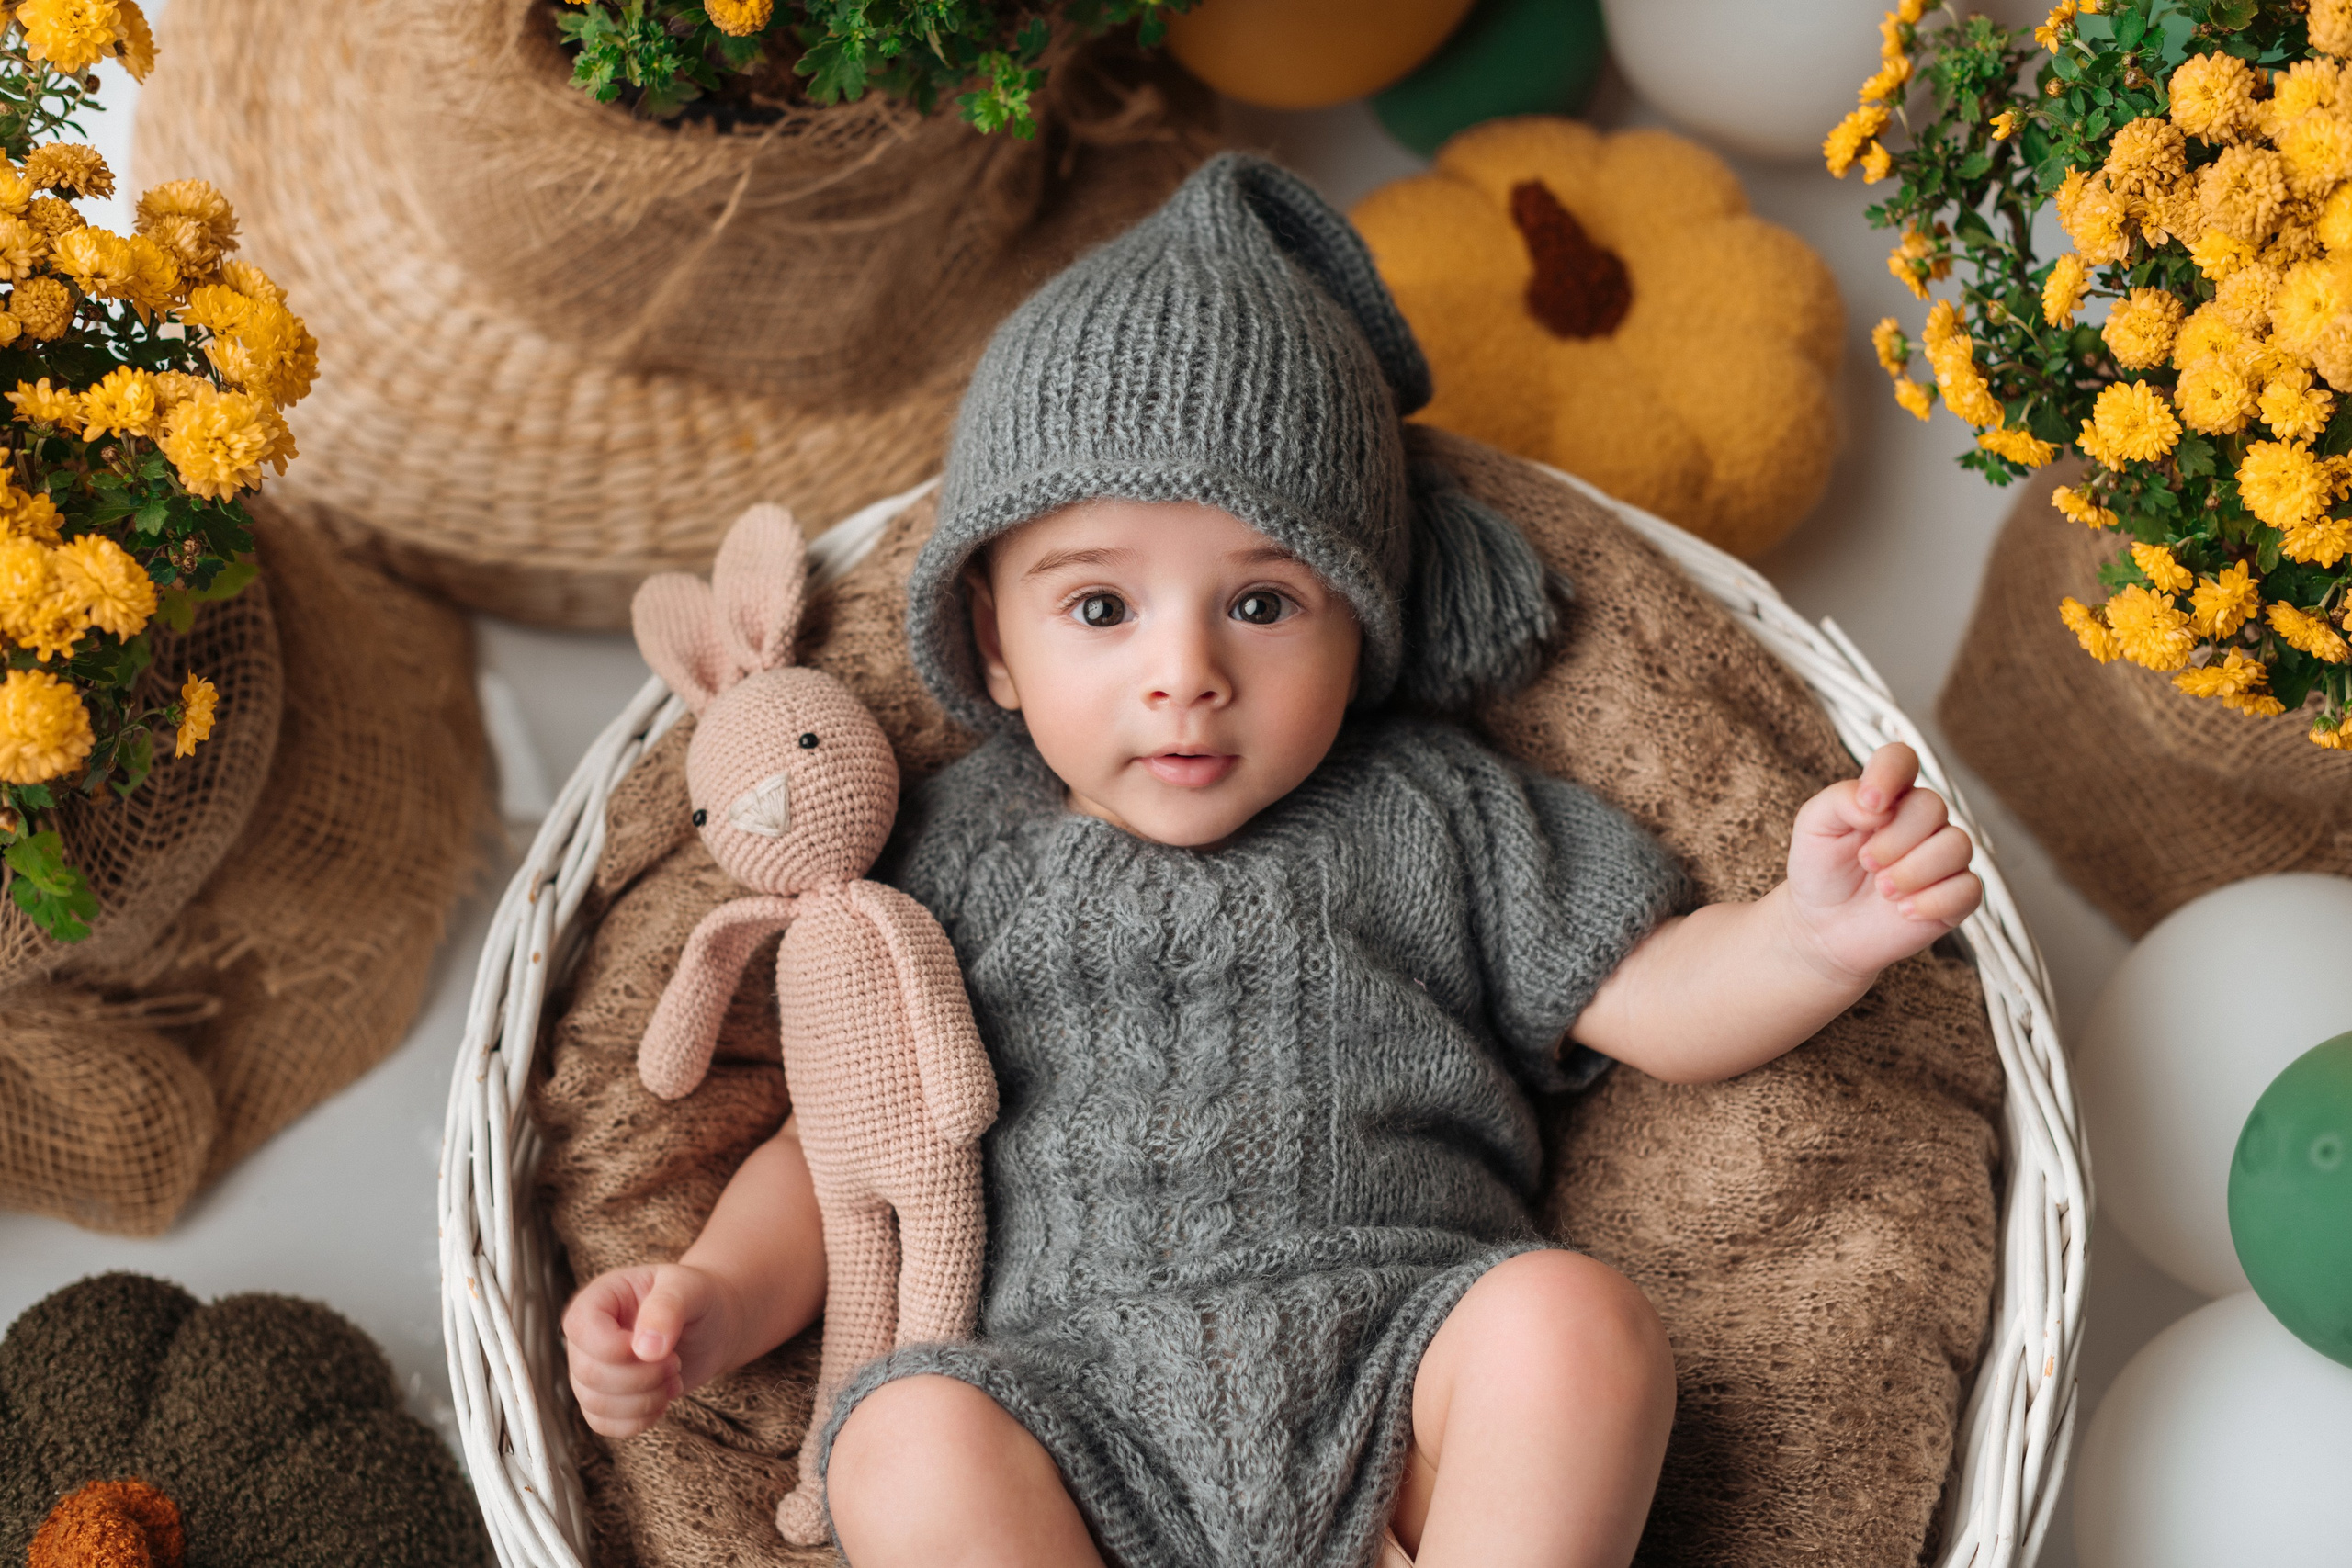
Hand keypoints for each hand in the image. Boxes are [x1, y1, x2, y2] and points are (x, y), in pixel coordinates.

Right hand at [561, 1262, 742, 1439]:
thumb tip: (645, 1349)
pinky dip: (638, 1420)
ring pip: (596, 1404)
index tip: (660, 1348)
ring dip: (644, 1401)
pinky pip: (604, 1424)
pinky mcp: (604, 1398)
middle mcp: (587, 1336)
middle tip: (675, 1363)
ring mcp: (591, 1370)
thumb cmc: (697, 1298)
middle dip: (642, 1377)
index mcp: (598, 1298)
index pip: (581, 1329)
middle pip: (590, 1373)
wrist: (711, 1324)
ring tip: (673, 1379)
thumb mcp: (689, 1288)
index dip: (617, 1349)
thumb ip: (666, 1309)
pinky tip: (663, 1399)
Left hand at [1782, 743, 1981, 984]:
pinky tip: (1904, 911)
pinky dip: (1932, 902)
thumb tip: (1878, 804)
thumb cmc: (1820, 870)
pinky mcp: (1956, 895)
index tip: (1871, 804)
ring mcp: (1942, 857)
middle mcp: (1921, 821)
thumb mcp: (1814, 827)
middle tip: (1865, 862)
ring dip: (1913, 872)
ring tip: (1883, 889)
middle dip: (1894, 840)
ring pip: (1956, 846)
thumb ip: (1840, 800)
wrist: (1821, 927)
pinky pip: (1968, 888)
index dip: (1890, 774)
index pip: (1902, 759)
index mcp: (1887, 795)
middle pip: (1932, 807)